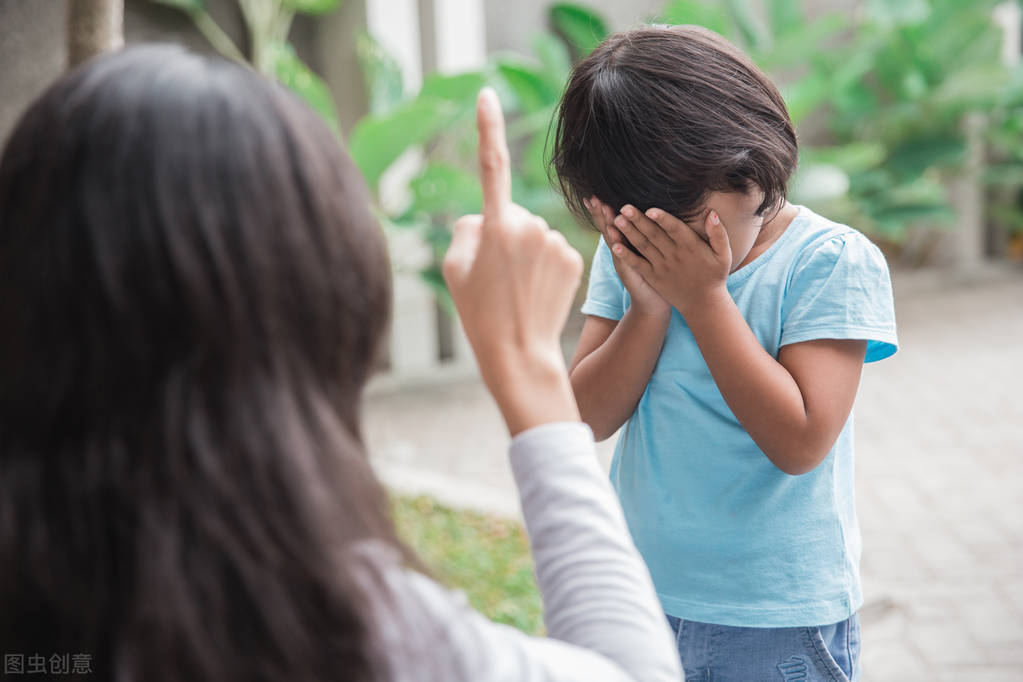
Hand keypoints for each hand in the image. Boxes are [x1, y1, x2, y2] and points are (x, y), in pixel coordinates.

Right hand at [443, 88, 582, 434]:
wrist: (520, 354)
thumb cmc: (480, 314)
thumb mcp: (454, 269)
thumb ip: (466, 229)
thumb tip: (487, 217)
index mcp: (496, 226)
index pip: (491, 167)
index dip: (487, 130)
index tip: (485, 96)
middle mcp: (530, 226)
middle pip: (509, 214)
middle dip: (501, 235)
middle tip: (494, 278)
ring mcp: (556, 242)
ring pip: (533, 234)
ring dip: (523, 253)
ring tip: (517, 290)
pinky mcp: (574, 259)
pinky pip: (552, 250)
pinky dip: (544, 265)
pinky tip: (537, 292)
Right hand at [584, 197, 669, 318]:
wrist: (652, 304)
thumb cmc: (653, 275)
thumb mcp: (647, 252)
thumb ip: (645, 234)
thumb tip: (649, 212)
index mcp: (624, 243)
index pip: (611, 222)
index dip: (603, 209)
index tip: (596, 193)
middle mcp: (619, 250)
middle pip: (607, 227)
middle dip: (600, 212)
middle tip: (593, 196)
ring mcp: (622, 261)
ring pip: (613, 239)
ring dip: (607, 224)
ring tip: (602, 209)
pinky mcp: (630, 272)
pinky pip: (624, 258)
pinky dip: (618, 249)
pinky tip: (614, 240)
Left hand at [610, 205, 731, 316]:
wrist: (703, 304)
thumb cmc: (715, 275)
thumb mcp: (724, 254)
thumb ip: (719, 233)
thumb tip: (711, 213)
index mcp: (691, 247)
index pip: (675, 229)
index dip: (662, 218)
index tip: (650, 209)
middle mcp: (674, 255)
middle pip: (654, 235)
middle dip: (638, 220)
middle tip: (624, 207)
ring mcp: (662, 267)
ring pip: (643, 246)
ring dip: (629, 233)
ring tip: (616, 220)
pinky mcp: (653, 277)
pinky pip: (638, 264)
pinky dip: (626, 255)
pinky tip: (614, 246)